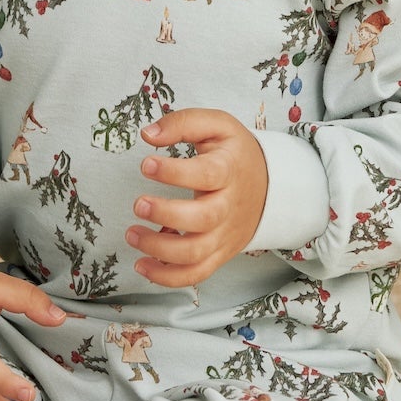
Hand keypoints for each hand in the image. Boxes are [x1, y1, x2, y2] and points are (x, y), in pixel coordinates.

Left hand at [128, 107, 269, 288]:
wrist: (270, 186)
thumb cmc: (234, 154)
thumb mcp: (217, 125)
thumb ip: (183, 122)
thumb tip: (148, 134)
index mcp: (229, 170)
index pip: (206, 174)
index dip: (175, 172)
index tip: (146, 164)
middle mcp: (229, 206)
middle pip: (203, 220)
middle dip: (166, 214)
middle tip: (138, 204)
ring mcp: (225, 235)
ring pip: (196, 253)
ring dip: (159, 249)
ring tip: (131, 234)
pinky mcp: (219, 254)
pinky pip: (195, 274)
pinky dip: (167, 277)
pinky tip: (142, 265)